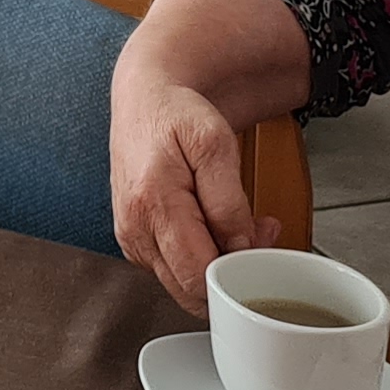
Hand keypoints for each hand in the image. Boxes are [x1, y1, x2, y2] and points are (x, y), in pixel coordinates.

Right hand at [110, 71, 278, 309]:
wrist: (145, 99)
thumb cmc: (176, 115)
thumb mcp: (215, 144)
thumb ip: (229, 202)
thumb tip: (238, 248)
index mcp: (152, 203)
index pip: (198, 275)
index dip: (235, 273)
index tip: (259, 244)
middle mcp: (134, 228)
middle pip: (190, 290)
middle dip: (230, 273)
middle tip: (256, 234)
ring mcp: (130, 237)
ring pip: (182, 285)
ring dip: (216, 266)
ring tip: (236, 226)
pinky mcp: (133, 240)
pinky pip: (172, 271)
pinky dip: (198, 259)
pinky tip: (212, 230)